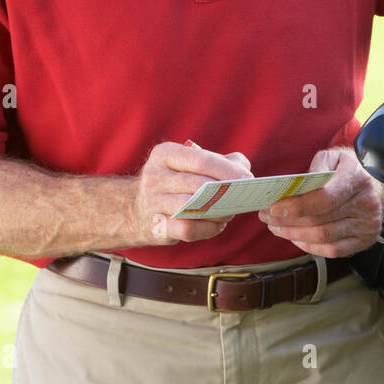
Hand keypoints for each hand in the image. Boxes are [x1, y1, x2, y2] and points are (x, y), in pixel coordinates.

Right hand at [130, 141, 249, 245]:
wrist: (136, 209)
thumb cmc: (176, 182)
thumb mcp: (191, 163)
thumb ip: (222, 161)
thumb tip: (244, 170)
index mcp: (165, 154)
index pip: (201, 160)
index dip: (227, 170)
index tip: (248, 179)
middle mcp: (154, 176)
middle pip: (198, 185)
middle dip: (225, 192)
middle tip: (244, 196)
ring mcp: (152, 202)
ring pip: (192, 207)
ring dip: (218, 211)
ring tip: (232, 211)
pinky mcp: (155, 226)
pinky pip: (187, 229)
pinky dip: (208, 228)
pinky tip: (218, 224)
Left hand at [258, 147, 383, 257]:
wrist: (378, 184)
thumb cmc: (348, 169)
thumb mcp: (334, 157)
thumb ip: (316, 167)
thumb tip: (295, 188)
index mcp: (358, 178)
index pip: (325, 198)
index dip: (296, 206)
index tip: (273, 208)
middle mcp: (367, 203)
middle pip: (320, 221)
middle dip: (288, 222)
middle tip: (267, 218)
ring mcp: (368, 225)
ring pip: (324, 238)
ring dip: (294, 235)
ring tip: (276, 227)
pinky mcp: (365, 240)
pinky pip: (333, 251)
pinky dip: (310, 246)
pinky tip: (296, 237)